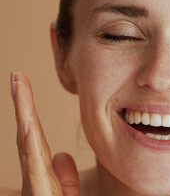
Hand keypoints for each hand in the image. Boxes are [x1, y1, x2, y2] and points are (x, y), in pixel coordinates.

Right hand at [11, 71, 78, 195]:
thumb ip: (61, 177)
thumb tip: (61, 154)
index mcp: (42, 174)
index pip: (35, 137)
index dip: (28, 110)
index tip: (22, 83)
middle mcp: (36, 178)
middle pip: (28, 136)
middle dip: (22, 105)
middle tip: (17, 76)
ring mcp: (36, 188)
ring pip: (29, 149)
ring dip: (24, 118)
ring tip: (19, 89)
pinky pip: (36, 173)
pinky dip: (31, 150)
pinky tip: (29, 129)